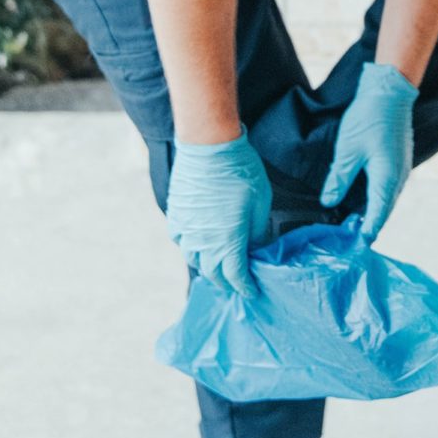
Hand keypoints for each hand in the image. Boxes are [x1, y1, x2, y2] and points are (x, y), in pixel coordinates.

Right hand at [167, 126, 271, 296]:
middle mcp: (204, 243)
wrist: (209, 146)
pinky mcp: (176, 216)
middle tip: (236, 282)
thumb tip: (255, 245)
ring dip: (207, 267)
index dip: (245, 287)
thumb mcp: (261, 204)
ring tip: (217, 266)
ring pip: (194, 260)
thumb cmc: (241, 173)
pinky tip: (197, 243)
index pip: (236, 277)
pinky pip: (181, 241)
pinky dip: (190, 247)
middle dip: (227, 281)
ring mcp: (186, 231)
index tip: (252, 291)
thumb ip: (257, 231)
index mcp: (228, 244)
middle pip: (214, 274)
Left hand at [320, 62, 418, 241]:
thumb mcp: (347, 150)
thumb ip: (339, 179)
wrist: (390, 93)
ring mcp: (401, 170)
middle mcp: (398, 179)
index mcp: (387, 180)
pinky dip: (375, 198)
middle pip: (383, 211)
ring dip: (372, 212)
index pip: (376, 216)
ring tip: (351, 223)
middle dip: (367, 225)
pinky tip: (361, 199)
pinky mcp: (398, 162)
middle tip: (347, 238)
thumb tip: (329, 202)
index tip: (351, 247)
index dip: (364, 233)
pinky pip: (388, 188)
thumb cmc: (368, 119)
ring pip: (386, 200)